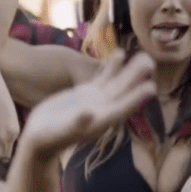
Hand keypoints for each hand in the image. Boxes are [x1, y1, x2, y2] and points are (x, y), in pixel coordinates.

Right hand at [19, 52, 156, 157]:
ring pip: (117, 83)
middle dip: (137, 78)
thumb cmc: (48, 138)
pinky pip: (103, 78)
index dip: (136, 98)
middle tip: (151, 61)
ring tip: (144, 55)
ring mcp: (96, 100)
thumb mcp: (60, 131)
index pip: (122, 108)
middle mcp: (103, 110)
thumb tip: (87, 114)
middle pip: (123, 92)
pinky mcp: (86, 94)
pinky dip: (112, 67)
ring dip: (130, 70)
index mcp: (100, 121)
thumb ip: (74, 124)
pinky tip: (120, 53)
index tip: (151, 87)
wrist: (40, 138)